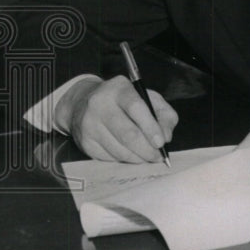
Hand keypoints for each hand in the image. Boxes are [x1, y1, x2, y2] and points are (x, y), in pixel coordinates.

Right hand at [54, 75, 177, 161]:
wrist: (84, 103)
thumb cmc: (124, 101)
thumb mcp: (147, 98)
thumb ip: (164, 114)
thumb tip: (165, 137)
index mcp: (119, 89)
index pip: (136, 107)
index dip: (150, 127)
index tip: (161, 143)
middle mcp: (100, 104)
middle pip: (127, 134)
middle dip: (147, 150)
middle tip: (158, 156)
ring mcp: (90, 124)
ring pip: (120, 150)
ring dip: (138, 158)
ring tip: (146, 156)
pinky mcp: (85, 142)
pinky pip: (110, 158)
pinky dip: (124, 160)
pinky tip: (129, 153)